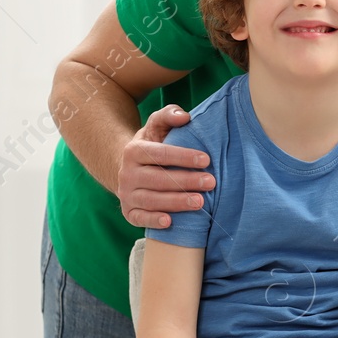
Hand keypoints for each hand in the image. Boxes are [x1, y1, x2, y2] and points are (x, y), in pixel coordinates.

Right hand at [118, 104, 212, 228]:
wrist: (130, 169)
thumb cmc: (153, 146)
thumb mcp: (157, 126)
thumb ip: (169, 115)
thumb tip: (185, 117)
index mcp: (134, 151)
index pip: (160, 154)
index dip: (183, 157)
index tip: (206, 160)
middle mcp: (127, 173)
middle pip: (158, 179)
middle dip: (186, 181)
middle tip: (211, 182)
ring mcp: (126, 194)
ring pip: (151, 200)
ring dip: (176, 202)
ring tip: (200, 202)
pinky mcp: (128, 212)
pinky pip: (139, 218)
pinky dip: (153, 221)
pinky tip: (170, 222)